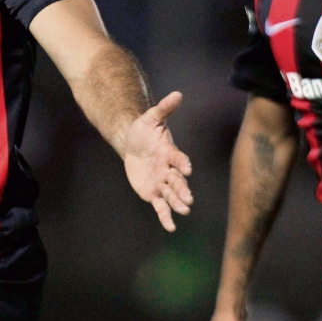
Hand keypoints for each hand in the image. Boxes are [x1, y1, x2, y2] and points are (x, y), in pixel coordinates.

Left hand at [123, 91, 193, 231]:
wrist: (132, 144)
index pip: (178, 158)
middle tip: (188, 199)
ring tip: (184, 211)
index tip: (187, 168)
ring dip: (177, 202)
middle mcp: (169, 169)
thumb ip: (163, 109)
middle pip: (177, 180)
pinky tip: (170, 227)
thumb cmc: (144, 130)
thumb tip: (178, 93)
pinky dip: (165, 216)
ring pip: (171, 194)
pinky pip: (160, 206)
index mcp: (169, 152)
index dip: (182, 163)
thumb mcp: (151, 118)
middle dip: (182, 189)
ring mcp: (162, 182)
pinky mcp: (153, 193)